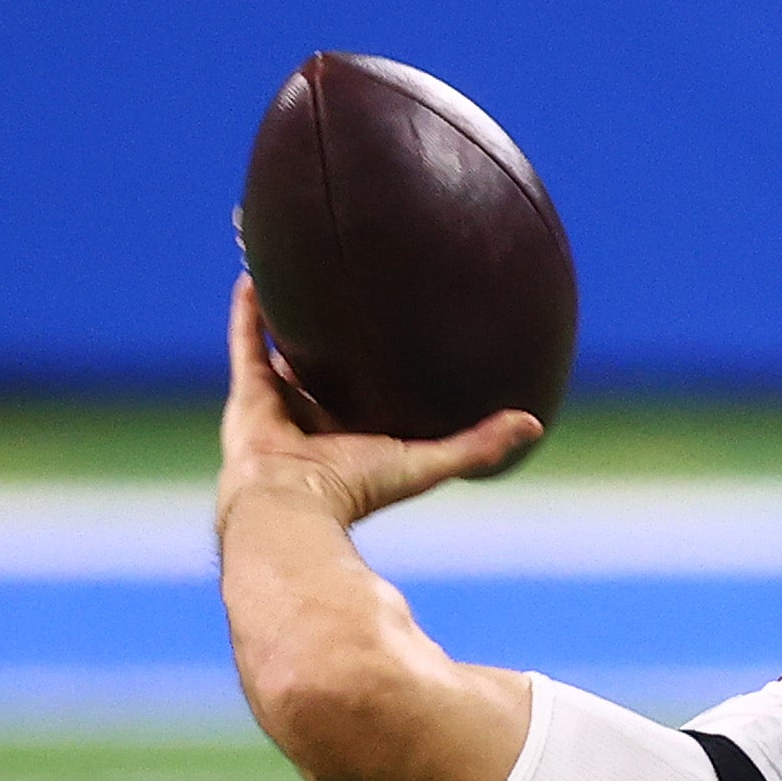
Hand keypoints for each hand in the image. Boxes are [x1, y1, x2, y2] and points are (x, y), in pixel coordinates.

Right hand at [215, 276, 541, 531]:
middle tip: (348, 300)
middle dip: (333, 342)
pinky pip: (247, 342)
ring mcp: (277, 407)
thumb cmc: (360, 491)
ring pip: (282, 351)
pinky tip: (257, 275)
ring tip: (295, 276)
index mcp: (352, 438)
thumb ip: (478, 445)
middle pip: (325, 371)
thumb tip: (535, 423)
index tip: (400, 339)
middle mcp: (313, 421)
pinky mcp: (246, 394)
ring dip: (287, 317)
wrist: (293, 506)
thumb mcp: (429, 462)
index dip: (382, 372)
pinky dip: (250, 311)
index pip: (370, 398)